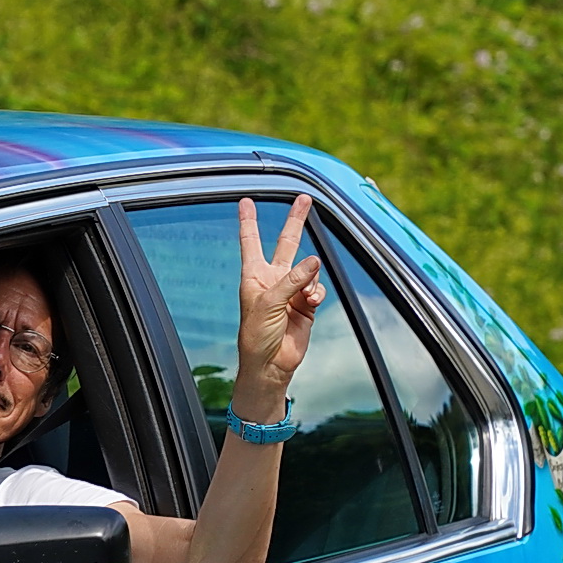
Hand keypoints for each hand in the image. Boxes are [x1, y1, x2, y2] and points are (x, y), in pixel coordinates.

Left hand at [235, 195, 324, 402]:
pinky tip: (311, 302)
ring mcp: (291, 290)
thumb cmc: (257, 335)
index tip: (245, 201)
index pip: (251, 242)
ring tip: (305, 295)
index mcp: (254, 275)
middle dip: (296, 220)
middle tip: (304, 198)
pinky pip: (317, 288)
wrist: (271, 363)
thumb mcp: (269, 303)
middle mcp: (273, 279)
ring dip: (310, 278)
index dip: (249, 221)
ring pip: (309, 269)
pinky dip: (317, 293)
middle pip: (286, 243)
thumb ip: (292, 280)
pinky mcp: (306, 304)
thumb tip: (314, 260)